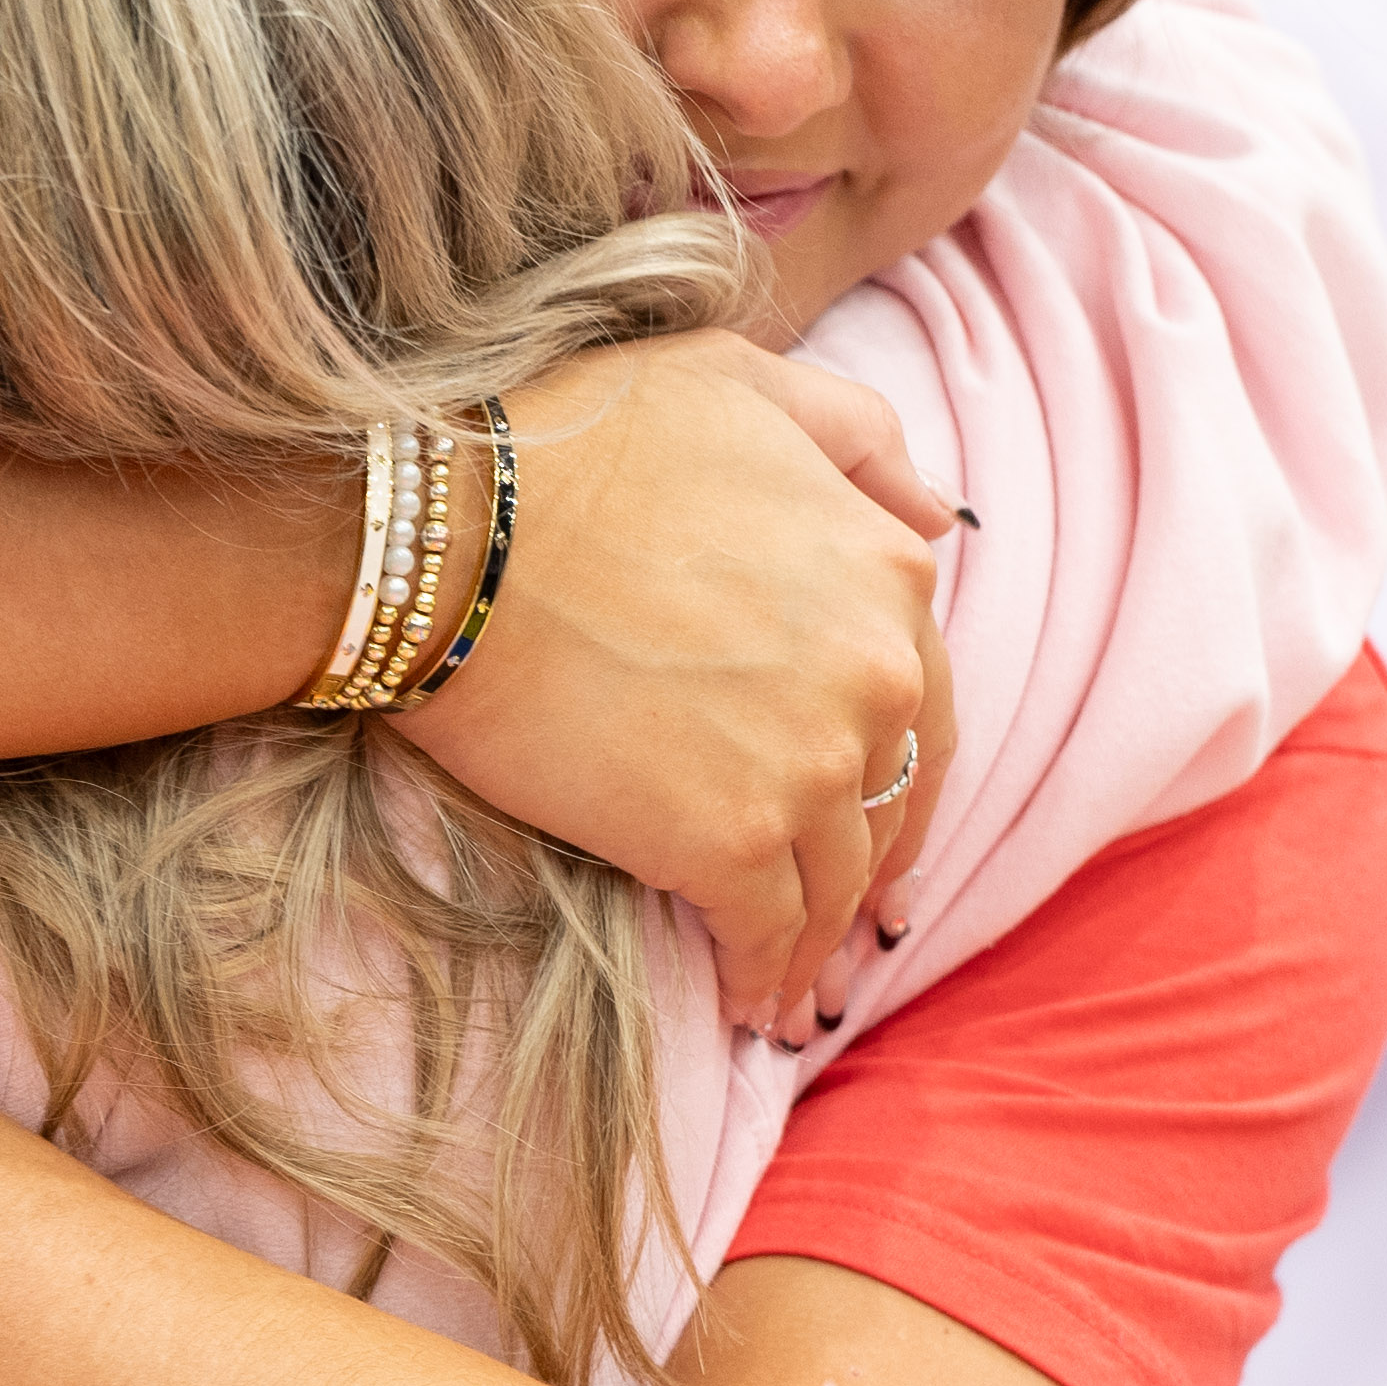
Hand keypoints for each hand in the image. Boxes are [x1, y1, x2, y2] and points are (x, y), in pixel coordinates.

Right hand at [384, 329, 954, 1033]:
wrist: (445, 534)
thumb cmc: (569, 438)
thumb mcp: (738, 378)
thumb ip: (855, 435)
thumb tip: (942, 513)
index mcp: (888, 567)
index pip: (921, 694)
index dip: (892, 760)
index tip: (868, 808)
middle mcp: (876, 670)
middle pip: (892, 800)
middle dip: (871, 865)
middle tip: (845, 917)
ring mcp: (810, 766)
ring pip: (837, 883)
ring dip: (819, 942)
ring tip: (792, 984)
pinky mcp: (728, 845)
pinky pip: (768, 937)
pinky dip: (764, 979)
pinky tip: (747, 1006)